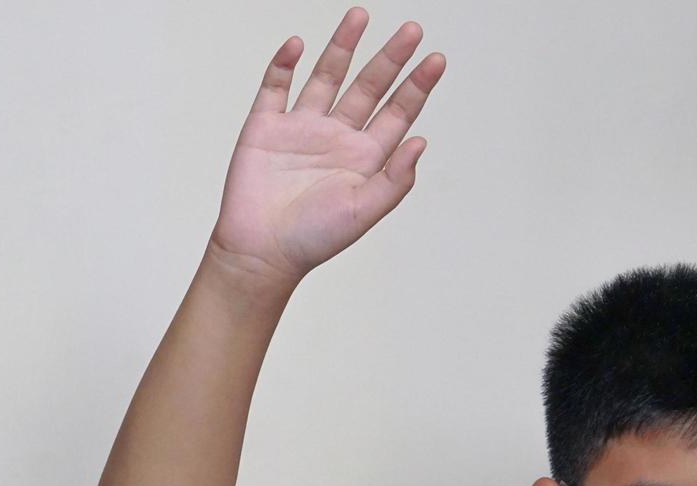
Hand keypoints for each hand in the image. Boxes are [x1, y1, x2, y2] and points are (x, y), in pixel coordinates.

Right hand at [208, 7, 445, 284]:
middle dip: (390, 58)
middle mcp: (336, 137)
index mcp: (364, 158)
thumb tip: (421, 142)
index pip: (397, 113)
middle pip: (368, 87)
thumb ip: (395, 180)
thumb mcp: (364, 212)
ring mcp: (301, 128)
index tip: (436, 60)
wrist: (260, 251)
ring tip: (360, 16)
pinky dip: (284, 64)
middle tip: (413, 29)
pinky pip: (275, 87)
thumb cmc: (312, 240)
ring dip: (342, 47)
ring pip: (326, 76)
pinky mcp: (266, 127)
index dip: (417, 87)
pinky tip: (297, 44)